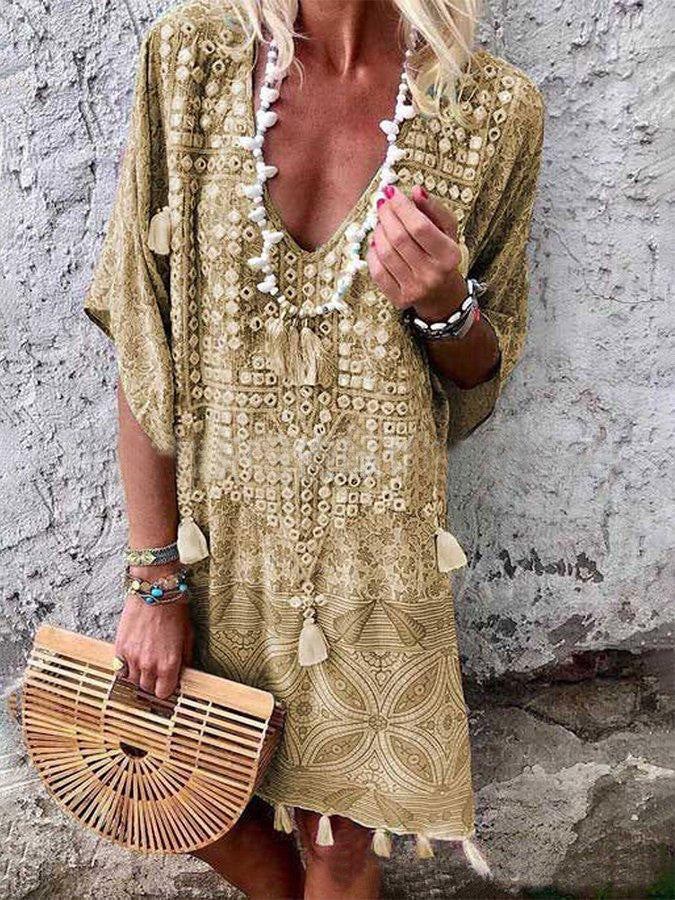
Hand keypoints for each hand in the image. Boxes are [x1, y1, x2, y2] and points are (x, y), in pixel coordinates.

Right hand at [115, 565, 193, 698]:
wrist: (154, 590)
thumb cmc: (174, 610)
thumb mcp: (188, 635)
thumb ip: (185, 658)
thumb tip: (183, 672)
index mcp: (169, 663)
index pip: (163, 693)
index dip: (166, 689)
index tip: (167, 683)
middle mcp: (149, 664)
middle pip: (147, 688)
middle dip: (153, 682)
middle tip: (157, 671)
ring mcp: (132, 657)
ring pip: (132, 680)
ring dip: (139, 675)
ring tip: (145, 662)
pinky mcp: (119, 648)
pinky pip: (120, 670)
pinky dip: (126, 668)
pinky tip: (133, 659)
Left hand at [366, 184, 466, 321]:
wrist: (441, 294)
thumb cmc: (442, 255)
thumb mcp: (447, 230)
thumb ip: (433, 209)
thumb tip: (415, 191)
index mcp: (449, 255)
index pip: (419, 226)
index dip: (401, 207)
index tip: (391, 193)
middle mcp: (432, 274)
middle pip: (399, 238)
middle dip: (386, 216)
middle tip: (382, 204)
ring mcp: (414, 289)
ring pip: (386, 253)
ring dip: (378, 232)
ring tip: (381, 223)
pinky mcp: (399, 299)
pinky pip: (377, 271)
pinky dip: (373, 253)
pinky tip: (377, 243)